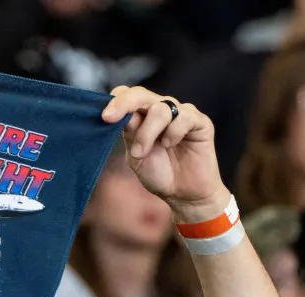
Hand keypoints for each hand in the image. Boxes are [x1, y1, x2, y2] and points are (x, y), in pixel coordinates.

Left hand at [102, 87, 229, 223]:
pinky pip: (184, 117)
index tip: (103, 117)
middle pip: (140, 94)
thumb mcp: (136, 155)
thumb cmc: (160, 174)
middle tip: (109, 118)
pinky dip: (173, 132)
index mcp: (143, 115)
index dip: (115, 101)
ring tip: (143, 153)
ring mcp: (181, 113)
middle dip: (123, 104)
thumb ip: (129, 134)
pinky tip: (170, 145)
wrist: (183, 194)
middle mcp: (161, 109)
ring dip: (147, 132)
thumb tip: (116, 115)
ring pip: (160, 108)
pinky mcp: (200, 122)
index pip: (127, 96)